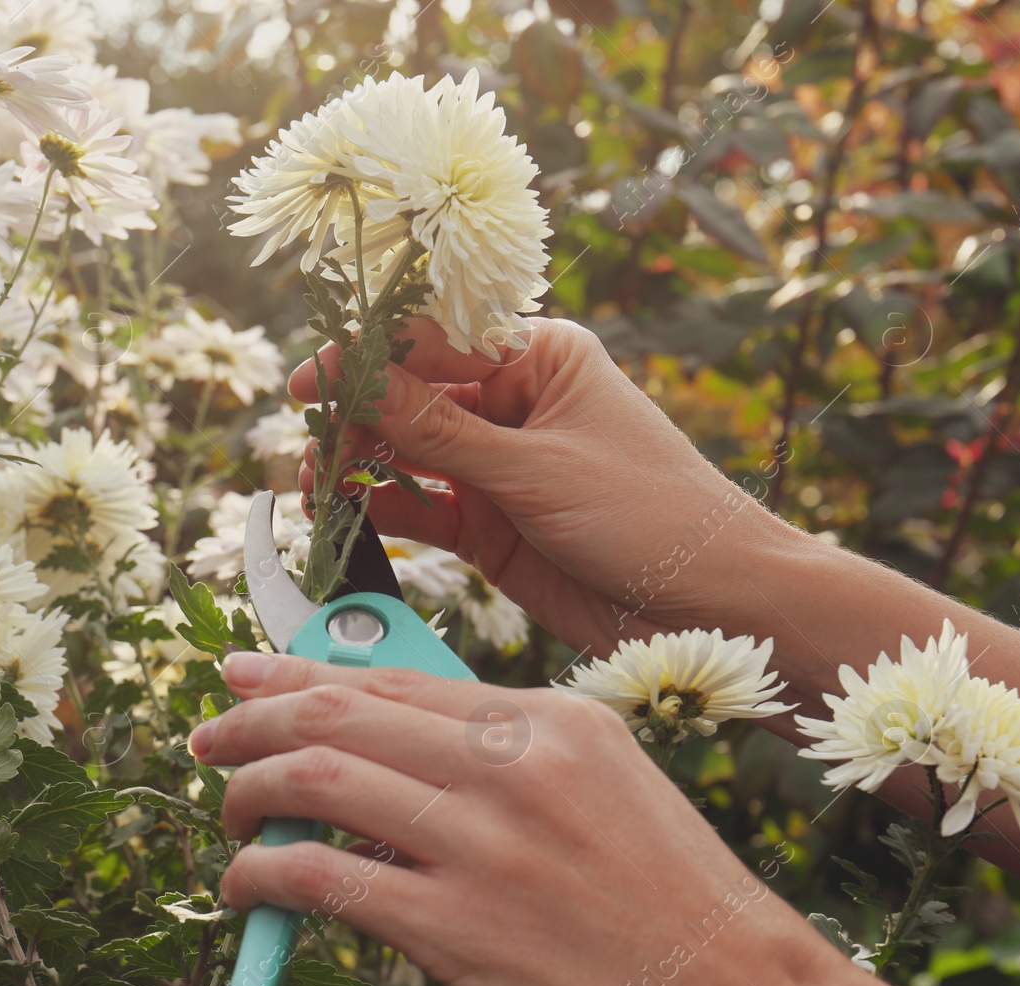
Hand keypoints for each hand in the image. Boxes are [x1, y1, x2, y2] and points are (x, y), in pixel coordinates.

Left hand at [192, 653, 1019, 985]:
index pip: (397, 679)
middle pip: (344, 712)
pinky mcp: (458, 928)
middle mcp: (515, 764)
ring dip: (251, 791)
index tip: (250, 672)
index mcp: (554, 721)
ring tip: (231, 809)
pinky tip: (248, 887)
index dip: (304, 671)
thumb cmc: (674, 907)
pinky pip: (320, 877)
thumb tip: (390, 753)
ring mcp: (484, 844)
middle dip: (256, 716)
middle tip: (213, 735)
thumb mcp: (607, 792)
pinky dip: (263, 874)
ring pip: (319, 778)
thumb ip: (508, 759)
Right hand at [291, 317, 784, 658]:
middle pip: (407, 397)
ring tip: (314, 489)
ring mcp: (497, 467)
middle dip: (353, 421)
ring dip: (357, 467)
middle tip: (309, 453)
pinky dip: (378, 510)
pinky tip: (342, 515)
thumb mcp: (537, 469)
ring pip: (404, 454)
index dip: (366, 360)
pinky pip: (418, 507)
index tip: (310, 385)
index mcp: (538, 358)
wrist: (710, 608)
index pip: (432, 342)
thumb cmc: (651, 516)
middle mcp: (513, 404)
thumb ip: (441, 434)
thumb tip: (358, 383)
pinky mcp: (488, 526)